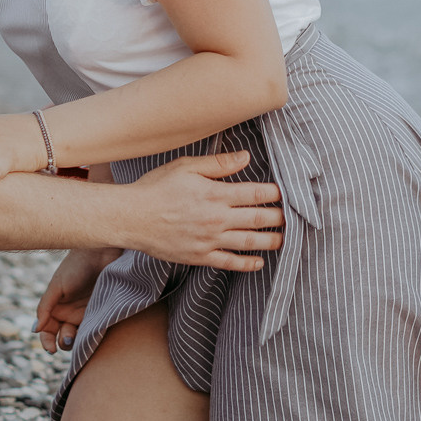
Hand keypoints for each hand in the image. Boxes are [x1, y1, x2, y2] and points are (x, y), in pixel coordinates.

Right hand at [36, 247, 121, 353]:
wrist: (101, 253)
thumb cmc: (76, 266)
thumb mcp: (57, 286)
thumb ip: (45, 308)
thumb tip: (35, 330)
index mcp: (54, 307)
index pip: (46, 331)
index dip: (46, 342)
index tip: (50, 349)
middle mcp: (68, 313)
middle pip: (62, 338)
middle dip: (63, 342)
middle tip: (68, 339)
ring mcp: (85, 314)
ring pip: (78, 337)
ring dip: (76, 342)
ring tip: (78, 336)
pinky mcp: (101, 313)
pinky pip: (94, 330)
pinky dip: (90, 336)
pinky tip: (90, 333)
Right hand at [123, 151, 282, 269]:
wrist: (130, 217)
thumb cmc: (155, 188)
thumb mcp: (186, 167)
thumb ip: (218, 164)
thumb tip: (245, 157)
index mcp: (216, 194)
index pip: (256, 193)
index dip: (274, 193)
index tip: (283, 193)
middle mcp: (217, 218)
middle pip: (259, 218)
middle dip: (278, 218)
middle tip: (289, 216)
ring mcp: (210, 240)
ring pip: (249, 242)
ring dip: (270, 241)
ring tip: (283, 239)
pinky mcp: (200, 256)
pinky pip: (229, 262)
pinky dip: (247, 264)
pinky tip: (258, 262)